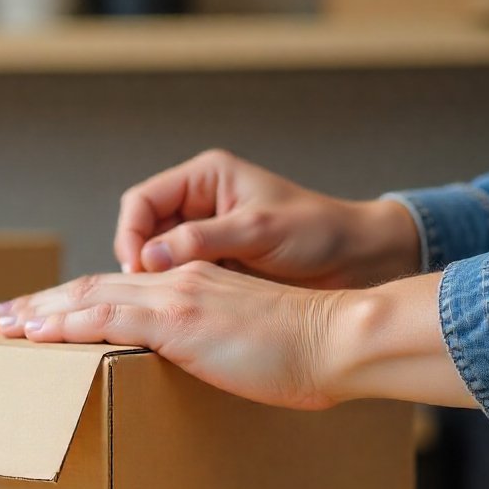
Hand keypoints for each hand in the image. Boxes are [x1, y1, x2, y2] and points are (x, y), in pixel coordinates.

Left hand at [0, 262, 474, 409]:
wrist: (338, 338)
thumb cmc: (305, 351)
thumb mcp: (245, 342)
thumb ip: (211, 344)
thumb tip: (194, 367)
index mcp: (189, 285)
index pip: (116, 289)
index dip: (72, 301)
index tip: (39, 314)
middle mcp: (173, 282)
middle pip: (89, 287)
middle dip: (40, 303)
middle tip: (0, 316)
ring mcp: (173, 297)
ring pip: (88, 297)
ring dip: (39, 313)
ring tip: (3, 326)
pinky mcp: (177, 319)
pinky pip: (107, 317)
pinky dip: (66, 323)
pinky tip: (37, 333)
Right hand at [115, 149, 419, 288]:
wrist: (359, 259)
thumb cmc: (319, 233)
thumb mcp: (259, 231)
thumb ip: (202, 240)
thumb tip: (149, 258)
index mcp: (206, 177)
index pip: (141, 201)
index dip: (129, 235)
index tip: (137, 269)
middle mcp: (199, 202)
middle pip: (141, 229)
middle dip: (136, 260)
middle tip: (140, 293)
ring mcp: (205, 234)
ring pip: (155, 255)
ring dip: (152, 279)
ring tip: (156, 304)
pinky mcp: (214, 262)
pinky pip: (177, 275)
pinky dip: (171, 291)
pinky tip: (175, 310)